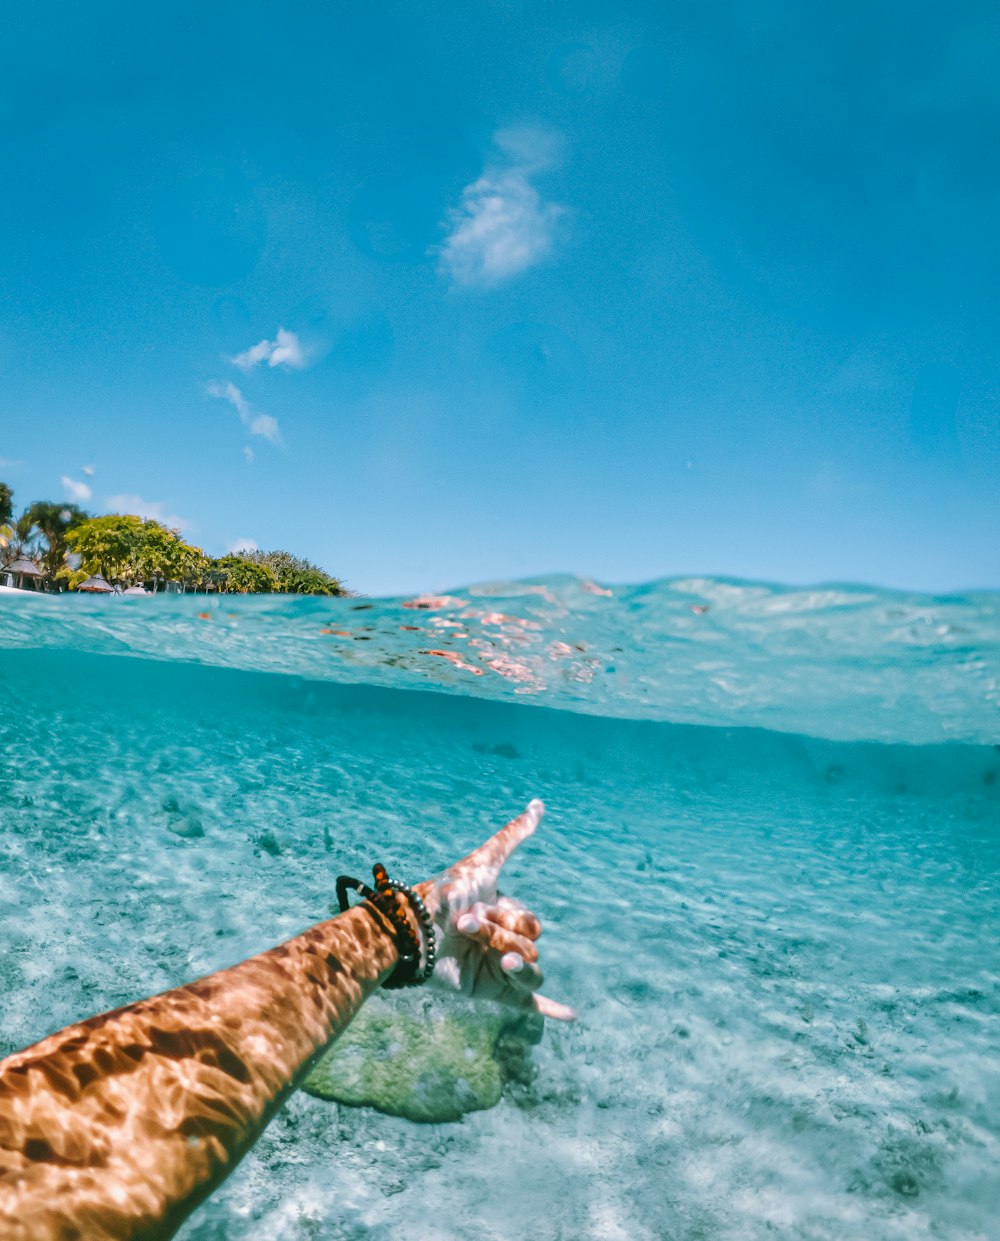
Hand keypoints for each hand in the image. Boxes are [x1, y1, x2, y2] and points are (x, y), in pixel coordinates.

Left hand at [415, 800, 575, 1020]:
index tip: (473, 909)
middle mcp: (503, 940)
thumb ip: (513, 835)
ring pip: (531, 968)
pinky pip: (530, 1002)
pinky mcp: (493, 992)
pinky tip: (571, 1016)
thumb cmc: (446, 896)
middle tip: (467, 930)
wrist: (415, 935)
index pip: (530, 921)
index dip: (506, 916)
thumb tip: (539, 803)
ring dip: (512, 961)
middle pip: (531, 943)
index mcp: (502, 913)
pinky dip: (551, 1009)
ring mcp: (499, 967)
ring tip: (490, 956)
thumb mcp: (484, 862)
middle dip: (502, 935)